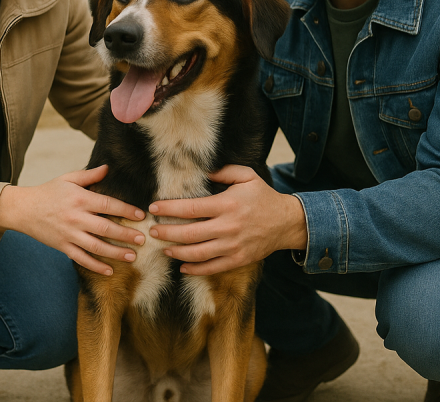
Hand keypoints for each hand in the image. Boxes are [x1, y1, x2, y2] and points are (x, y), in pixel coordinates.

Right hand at [0, 165, 145, 275]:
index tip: (141, 216)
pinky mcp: (62, 246)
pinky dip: (95, 266)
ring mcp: (69, 234)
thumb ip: (89, 175)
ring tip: (132, 257)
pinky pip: (81, 259)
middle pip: (105, 228)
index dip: (126, 210)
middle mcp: (76, 217)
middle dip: (125, 235)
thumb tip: (108, 168)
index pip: (108, 204)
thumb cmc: (48, 192)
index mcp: (80, 199)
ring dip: (115, 253)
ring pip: (96, 246)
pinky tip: (109, 271)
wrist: (23, 209)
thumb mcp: (68, 179)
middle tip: (142, 239)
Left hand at [148, 165, 307, 275]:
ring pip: (197, 253)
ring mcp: (232, 245)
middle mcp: (228, 226)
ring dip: (177, 252)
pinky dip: (195, 269)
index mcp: (227, 204)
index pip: (191, 208)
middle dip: (167, 233)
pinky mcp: (238, 259)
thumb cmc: (263, 197)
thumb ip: (224, 171)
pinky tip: (182, 266)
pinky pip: (212, 267)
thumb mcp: (247, 176)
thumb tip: (203, 173)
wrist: (287, 222)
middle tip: (152, 232)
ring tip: (164, 248)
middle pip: (189, 233)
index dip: (169, 209)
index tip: (154, 208)